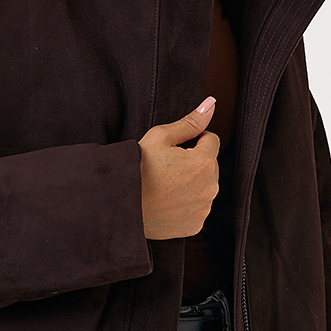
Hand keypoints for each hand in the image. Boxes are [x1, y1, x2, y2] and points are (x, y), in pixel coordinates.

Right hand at [138, 97, 219, 239]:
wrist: (119, 204)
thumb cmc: (136, 167)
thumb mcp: (160, 136)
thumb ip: (190, 121)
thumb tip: (211, 104)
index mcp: (204, 162)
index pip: (211, 140)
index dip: (193, 140)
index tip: (174, 149)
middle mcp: (210, 187)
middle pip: (210, 165)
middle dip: (194, 162)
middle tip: (166, 168)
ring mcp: (203, 209)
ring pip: (204, 187)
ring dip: (192, 183)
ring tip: (165, 185)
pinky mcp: (195, 226)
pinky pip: (197, 208)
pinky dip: (186, 204)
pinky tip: (167, 201)